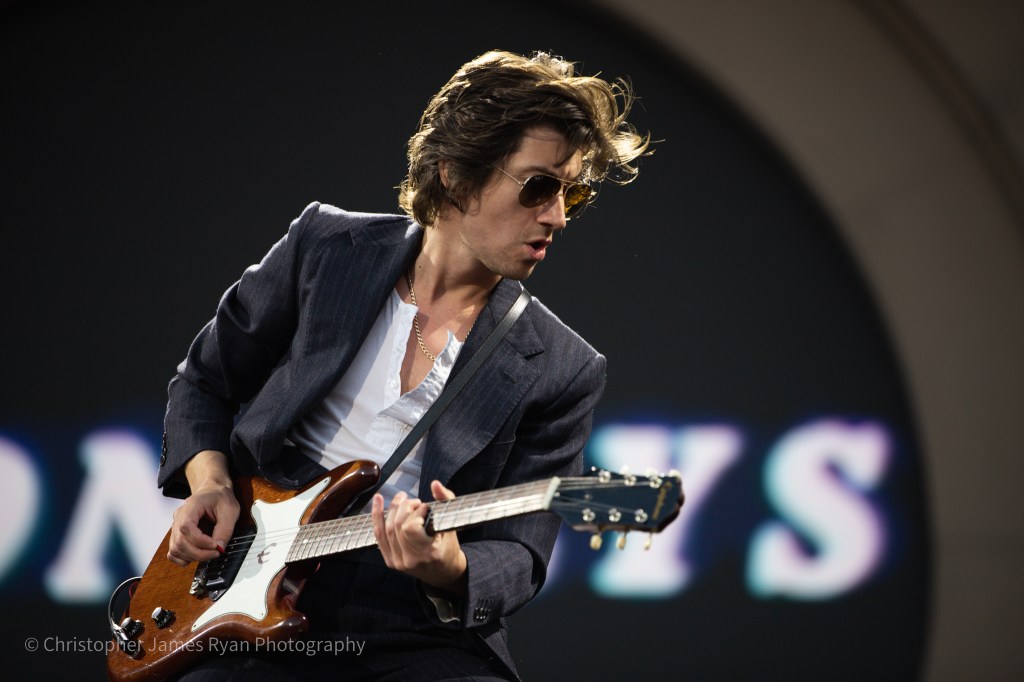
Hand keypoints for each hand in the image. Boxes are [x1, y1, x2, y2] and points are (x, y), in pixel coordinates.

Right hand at [167, 451, 239, 565]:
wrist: (213, 490)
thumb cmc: (221, 498)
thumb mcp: (230, 510)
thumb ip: (225, 529)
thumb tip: (219, 548)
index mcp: (191, 506)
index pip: (186, 527)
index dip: (200, 541)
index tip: (215, 545)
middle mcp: (179, 516)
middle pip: (180, 542)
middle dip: (199, 553)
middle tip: (216, 553)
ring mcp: (176, 526)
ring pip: (175, 549)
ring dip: (192, 557)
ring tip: (209, 554)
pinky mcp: (178, 535)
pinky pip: (173, 551)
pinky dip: (182, 558)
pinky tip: (196, 556)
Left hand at [372, 480, 467, 594]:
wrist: (443, 573)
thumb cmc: (449, 547)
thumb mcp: (452, 524)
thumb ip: (446, 500)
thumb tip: (435, 484)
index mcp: (428, 554)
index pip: (411, 528)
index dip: (416, 513)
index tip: (426, 508)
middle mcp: (410, 560)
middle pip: (397, 526)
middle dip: (405, 507)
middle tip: (416, 502)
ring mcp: (397, 562)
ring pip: (386, 529)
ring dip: (392, 508)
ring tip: (401, 498)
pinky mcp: (390, 561)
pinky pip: (379, 536)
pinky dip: (377, 516)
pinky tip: (378, 501)